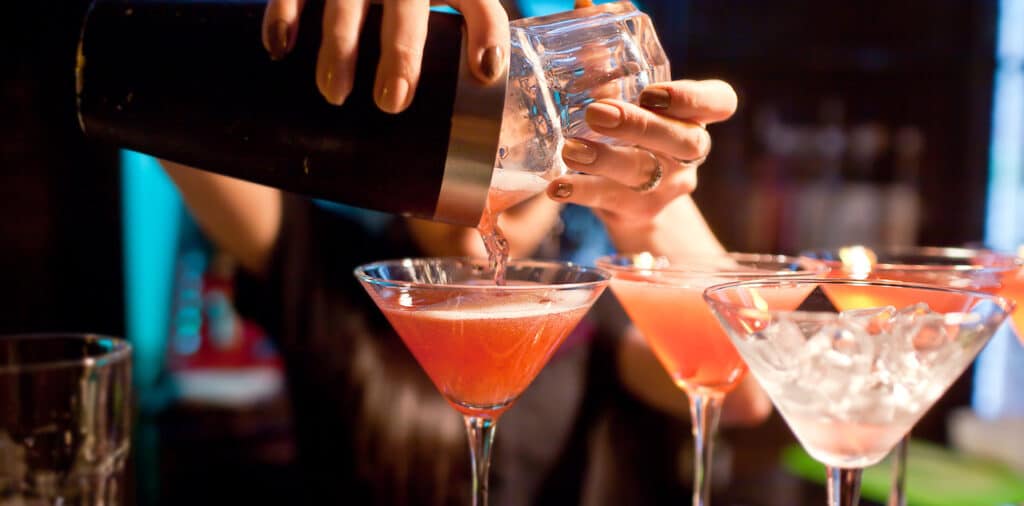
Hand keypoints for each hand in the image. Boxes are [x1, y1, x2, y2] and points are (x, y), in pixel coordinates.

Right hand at [261, 0, 508, 112]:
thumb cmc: (403, 38)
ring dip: (342, 45)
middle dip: (401, 53)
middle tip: (393, 103)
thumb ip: (449, 104)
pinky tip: (279, 50)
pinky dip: (284, 15)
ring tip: (335, 95)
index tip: (484, 72)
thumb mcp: (433, 49)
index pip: (478, 2)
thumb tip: (477, 208)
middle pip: (408, 6)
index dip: (486, 31)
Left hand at [546, 79, 736, 224]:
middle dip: (640, 126)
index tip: (652, 93)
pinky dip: (582, 192)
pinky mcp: (639, 210)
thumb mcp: (628, 103)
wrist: (634, 202)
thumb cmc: (632, 136)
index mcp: (696, 117)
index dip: (693, 99)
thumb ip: (610, 70)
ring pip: (644, 172)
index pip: (719, 103)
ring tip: (570, 149)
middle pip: (683, 141)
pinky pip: (611, 200)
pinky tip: (557, 187)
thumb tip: (583, 20)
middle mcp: (690, 153)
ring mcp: (668, 185)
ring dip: (605, 159)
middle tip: (597, 113)